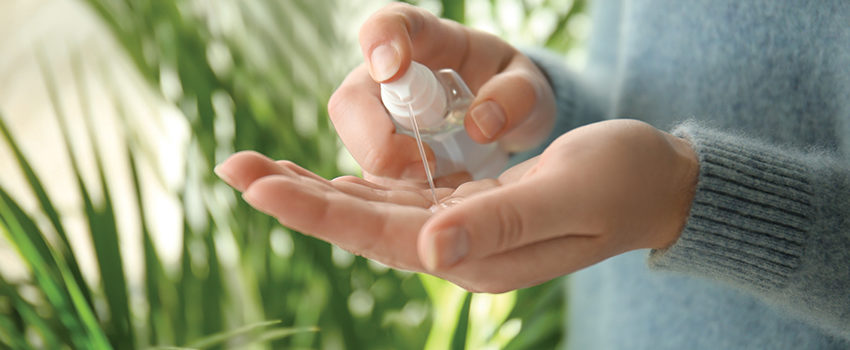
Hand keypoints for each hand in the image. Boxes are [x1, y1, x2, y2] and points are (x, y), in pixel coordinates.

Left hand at [215, 120, 698, 292]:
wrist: (656, 184)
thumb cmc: (621, 181)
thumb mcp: (566, 192)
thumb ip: (498, 222)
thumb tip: (426, 250)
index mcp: (476, 255)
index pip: (379, 233)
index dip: (315, 209)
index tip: (256, 185)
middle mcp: (458, 250)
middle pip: (360, 224)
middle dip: (294, 196)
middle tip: (231, 166)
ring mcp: (460, 232)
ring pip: (370, 210)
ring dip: (314, 190)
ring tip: (256, 168)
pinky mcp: (466, 209)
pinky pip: (397, 198)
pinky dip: (353, 185)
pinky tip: (321, 178)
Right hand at [328, 3, 554, 185]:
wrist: (505, 123)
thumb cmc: (510, 90)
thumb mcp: (528, 86)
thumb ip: (515, 94)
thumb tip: (480, 125)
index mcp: (424, 41)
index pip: (387, 26)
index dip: (380, 43)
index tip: (391, 70)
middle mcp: (385, 80)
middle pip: (349, 103)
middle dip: (377, 140)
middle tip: (427, 163)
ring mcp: (376, 123)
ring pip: (356, 151)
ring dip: (394, 175)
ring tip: (448, 182)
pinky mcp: (381, 162)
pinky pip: (373, 185)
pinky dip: (403, 198)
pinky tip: (441, 198)